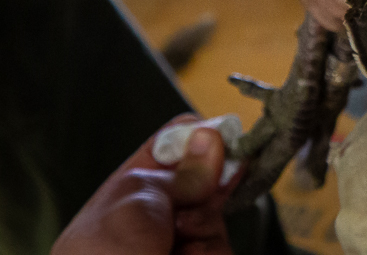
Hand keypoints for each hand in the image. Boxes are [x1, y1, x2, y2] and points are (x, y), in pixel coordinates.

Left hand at [53, 117, 231, 254]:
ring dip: (204, 220)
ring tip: (178, 240)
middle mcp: (158, 212)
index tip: (219, 135)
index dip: (199, 136)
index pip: (173, 146)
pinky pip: (224, 242)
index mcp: (129, 189)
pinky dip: (210, 248)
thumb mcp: (134, 203)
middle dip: (209, 179)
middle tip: (199, 189)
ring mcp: (183, 238)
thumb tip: (213, 137)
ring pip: (218, 208)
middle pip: (206, 173)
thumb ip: (177, 172)